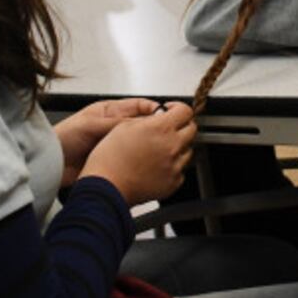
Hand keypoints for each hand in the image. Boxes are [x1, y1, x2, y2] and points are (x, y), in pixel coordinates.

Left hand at [54, 98, 159, 186]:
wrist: (49, 164)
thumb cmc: (63, 138)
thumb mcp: (91, 124)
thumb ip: (117, 123)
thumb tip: (143, 122)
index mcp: (110, 111)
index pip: (140, 106)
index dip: (155, 109)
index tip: (167, 116)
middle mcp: (115, 127)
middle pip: (143, 125)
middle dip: (155, 128)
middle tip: (167, 134)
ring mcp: (116, 144)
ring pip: (139, 142)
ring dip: (148, 145)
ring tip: (159, 148)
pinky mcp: (115, 161)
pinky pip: (133, 158)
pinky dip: (141, 160)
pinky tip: (148, 162)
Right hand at [79, 102, 195, 204]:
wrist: (105, 188)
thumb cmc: (109, 160)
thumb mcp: (123, 127)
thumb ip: (146, 119)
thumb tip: (157, 116)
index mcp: (161, 128)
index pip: (185, 111)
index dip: (178, 108)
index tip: (172, 111)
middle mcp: (172, 146)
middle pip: (191, 129)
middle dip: (181, 126)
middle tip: (167, 130)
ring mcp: (175, 165)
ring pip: (187, 150)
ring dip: (177, 147)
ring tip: (157, 151)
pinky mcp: (173, 182)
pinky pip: (180, 169)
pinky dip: (172, 167)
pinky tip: (156, 167)